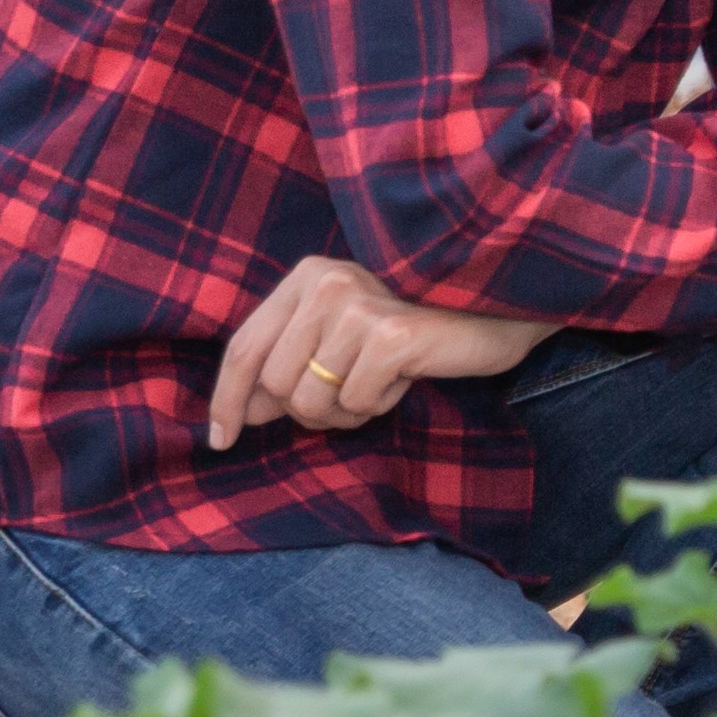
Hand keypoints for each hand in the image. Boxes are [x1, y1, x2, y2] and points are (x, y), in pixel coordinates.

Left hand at [206, 254, 554, 450]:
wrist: (494, 311)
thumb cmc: (411, 331)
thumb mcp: (341, 340)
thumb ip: (289, 366)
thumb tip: (242, 414)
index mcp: (306, 277)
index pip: (245, 348)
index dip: (227, 399)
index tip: (222, 439)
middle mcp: (326, 283)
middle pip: (276, 384)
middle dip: (309, 409)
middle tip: (350, 396)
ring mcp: (359, 307)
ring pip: (311, 400)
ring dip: (344, 411)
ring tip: (379, 384)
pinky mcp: (392, 336)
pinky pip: (356, 403)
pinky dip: (378, 405)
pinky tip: (404, 378)